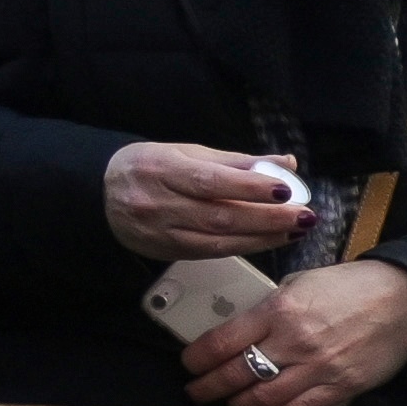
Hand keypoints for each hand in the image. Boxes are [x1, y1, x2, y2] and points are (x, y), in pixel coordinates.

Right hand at [105, 140, 309, 262]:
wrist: (102, 194)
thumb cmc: (152, 167)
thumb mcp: (188, 152)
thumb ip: (238, 160)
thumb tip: (286, 163)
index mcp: (164, 167)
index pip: (211, 180)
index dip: (249, 186)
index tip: (285, 189)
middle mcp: (160, 200)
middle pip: (220, 214)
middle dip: (268, 217)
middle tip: (304, 216)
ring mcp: (162, 229)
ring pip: (218, 238)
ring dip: (263, 237)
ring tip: (296, 230)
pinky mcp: (166, 250)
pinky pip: (211, 253)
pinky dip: (245, 247)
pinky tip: (270, 241)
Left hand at [186, 256, 406, 405]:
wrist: (404, 299)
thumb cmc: (351, 287)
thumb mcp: (302, 284)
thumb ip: (270, 308)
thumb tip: (244, 331)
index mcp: (279, 308)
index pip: (223, 341)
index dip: (198, 358)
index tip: (190, 364)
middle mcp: (293, 340)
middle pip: (235, 374)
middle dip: (208, 387)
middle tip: (198, 391)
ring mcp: (317, 367)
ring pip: (262, 398)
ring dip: (239, 405)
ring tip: (232, 404)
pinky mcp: (340, 386)